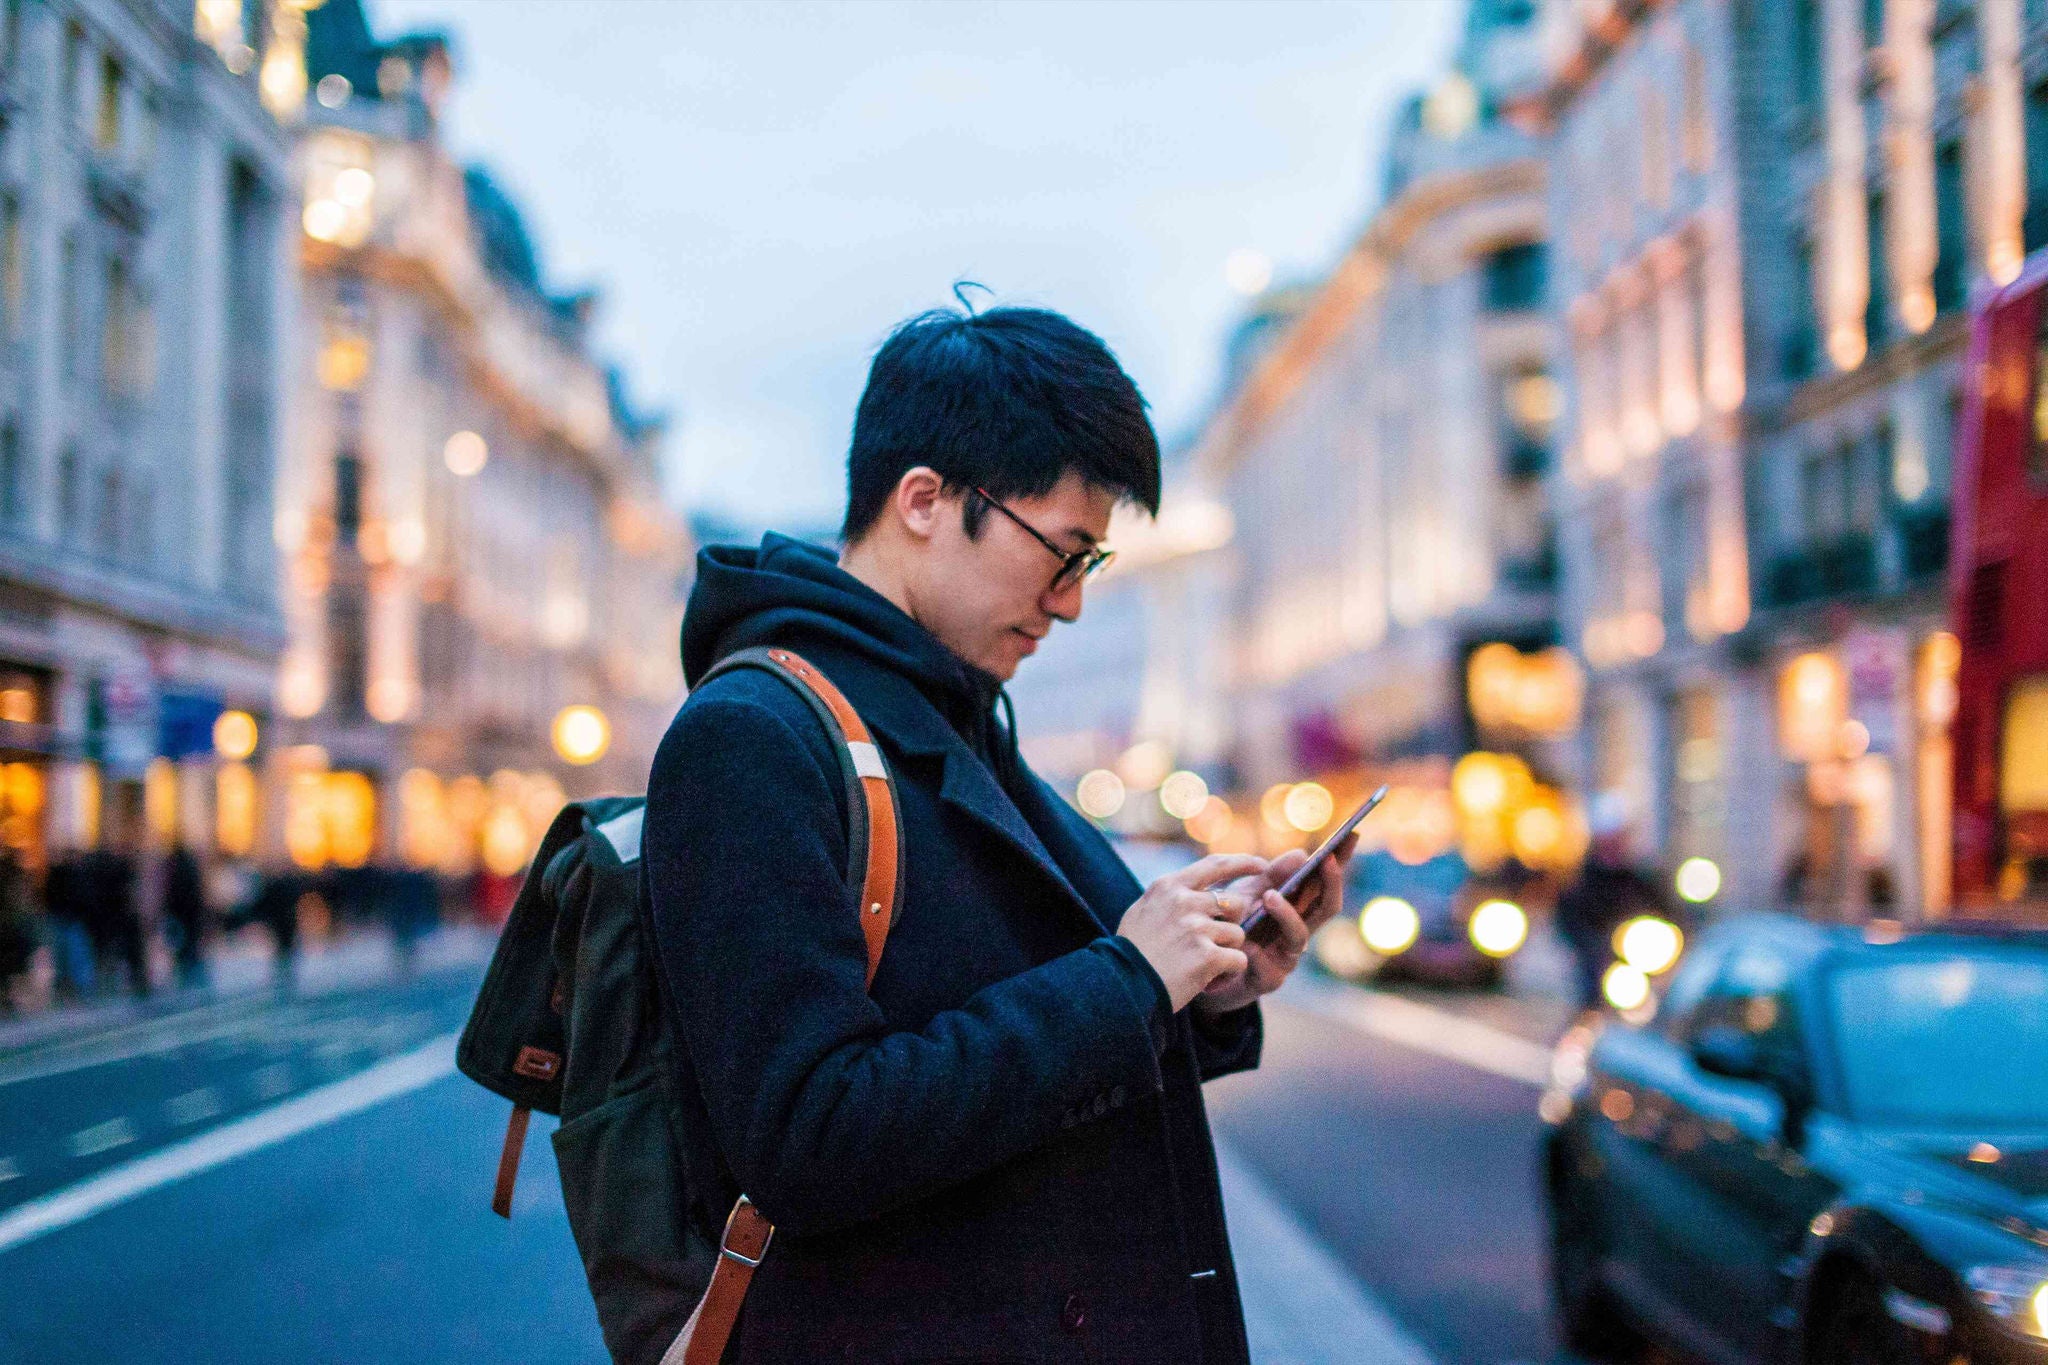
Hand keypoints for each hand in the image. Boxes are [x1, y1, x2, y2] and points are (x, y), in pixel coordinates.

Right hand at [1114, 854, 1269, 1012]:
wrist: (1120, 986)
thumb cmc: (1132, 951)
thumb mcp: (1144, 910)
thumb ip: (1172, 896)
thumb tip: (1198, 889)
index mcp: (1169, 886)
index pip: (1216, 865)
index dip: (1244, 863)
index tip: (1261, 865)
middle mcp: (1184, 901)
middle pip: (1236, 902)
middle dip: (1233, 923)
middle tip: (1215, 942)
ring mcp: (1196, 927)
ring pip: (1238, 935)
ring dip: (1227, 952)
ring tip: (1203, 966)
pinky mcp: (1206, 955)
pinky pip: (1238, 960)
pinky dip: (1228, 973)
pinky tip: (1208, 980)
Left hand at [1192, 832, 1357, 1015]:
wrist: (1208, 966)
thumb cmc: (1234, 925)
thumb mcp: (1248, 894)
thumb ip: (1271, 876)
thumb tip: (1301, 854)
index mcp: (1299, 909)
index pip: (1325, 883)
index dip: (1341, 862)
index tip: (1352, 834)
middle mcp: (1300, 932)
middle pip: (1327, 908)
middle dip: (1331, 883)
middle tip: (1324, 860)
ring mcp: (1287, 958)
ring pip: (1300, 936)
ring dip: (1287, 914)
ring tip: (1268, 896)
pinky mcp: (1268, 981)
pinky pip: (1269, 968)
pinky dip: (1258, 954)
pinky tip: (1245, 943)